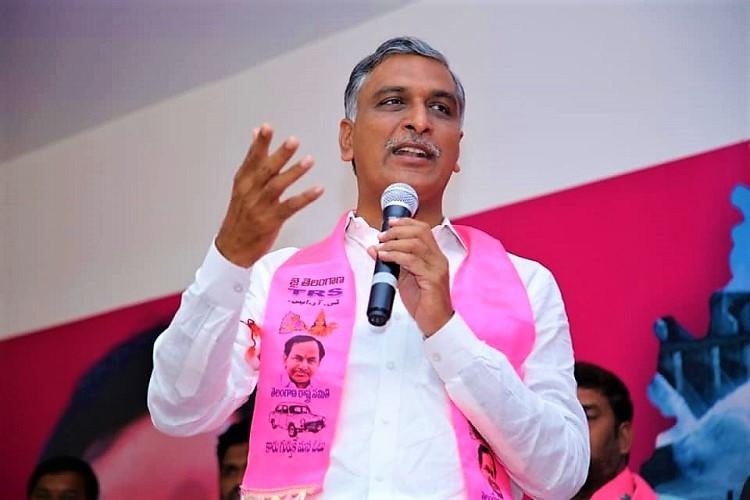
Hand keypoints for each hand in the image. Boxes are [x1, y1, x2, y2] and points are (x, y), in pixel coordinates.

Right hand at [215, 124, 322, 266]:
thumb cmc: (240, 214)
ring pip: (277, 186)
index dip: (259, 143)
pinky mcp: (271, 221)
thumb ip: (252, 159)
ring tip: (309, 160)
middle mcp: (250, 192)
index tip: (266, 128)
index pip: (251, 158)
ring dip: (294, 173)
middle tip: (293, 141)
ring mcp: (260, 207)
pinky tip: (317, 189)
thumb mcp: (242, 186)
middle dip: (280, 155)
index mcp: (242, 181)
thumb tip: (256, 133)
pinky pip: (290, 207)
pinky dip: (304, 198)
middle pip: (265, 170)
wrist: (233, 247)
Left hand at [368, 218, 452, 335]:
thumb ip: (393, 262)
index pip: (423, 229)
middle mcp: (438, 259)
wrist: (435, 323)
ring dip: (393, 243)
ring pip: (415, 244)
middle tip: (381, 236)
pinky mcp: (432, 279)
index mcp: (434, 256)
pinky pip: (412, 261)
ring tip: (380, 248)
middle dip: (397, 231)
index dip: (406, 222)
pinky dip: (395, 256)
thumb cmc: (422, 302)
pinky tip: (384, 257)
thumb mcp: (405, 277)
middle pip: (420, 232)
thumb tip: (375, 248)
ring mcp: (437, 268)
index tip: (390, 222)